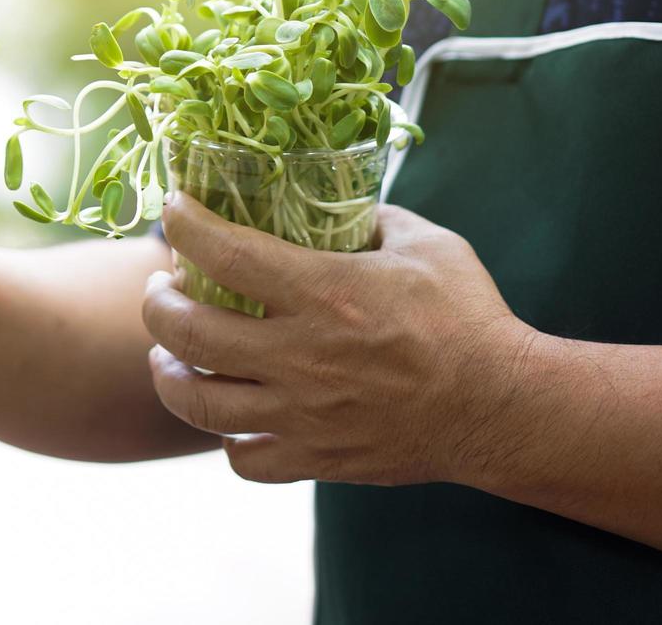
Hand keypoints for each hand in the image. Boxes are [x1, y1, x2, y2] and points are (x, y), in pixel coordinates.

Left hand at [143, 194, 536, 486]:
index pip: (224, 250)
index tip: (174, 210)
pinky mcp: (316, 457)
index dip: (183, 224)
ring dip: (167, 372)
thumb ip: (370, 218)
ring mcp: (302, 413)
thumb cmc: (469, 318)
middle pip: (184, 331)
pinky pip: (243, 458)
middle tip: (161, 286)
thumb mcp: (424, 243)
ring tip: (165, 354)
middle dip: (155, 302)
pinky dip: (225, 438)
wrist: (505, 407)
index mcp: (322, 293)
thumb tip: (332, 202)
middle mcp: (299, 356)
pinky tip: (228, 416)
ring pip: (196, 402)